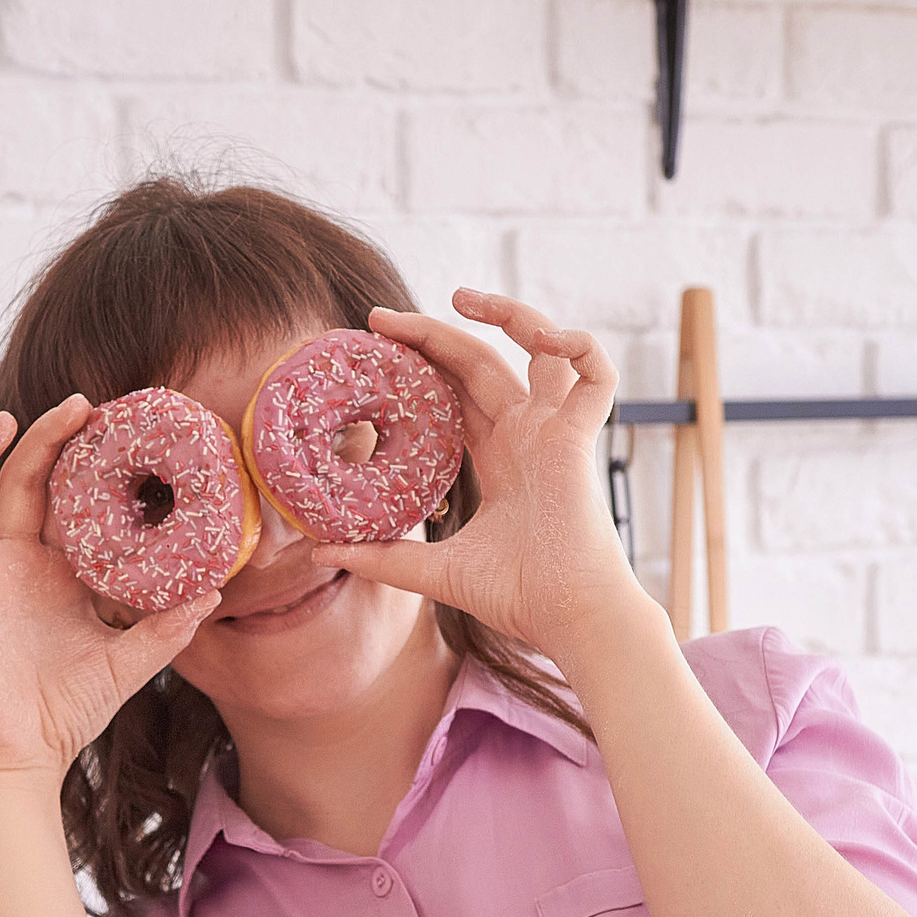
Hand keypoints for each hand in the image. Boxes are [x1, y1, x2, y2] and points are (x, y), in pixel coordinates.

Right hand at [0, 397, 217, 778]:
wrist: (21, 759)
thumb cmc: (65, 713)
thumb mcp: (126, 664)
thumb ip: (165, 630)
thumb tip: (212, 591)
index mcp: (53, 569)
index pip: (62, 497)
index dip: (80, 459)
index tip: (111, 425)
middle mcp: (11, 563)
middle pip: (16, 479)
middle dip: (42, 438)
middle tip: (77, 404)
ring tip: (4, 423)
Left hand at [315, 290, 644, 658]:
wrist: (565, 618)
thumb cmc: (515, 597)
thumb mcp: (434, 571)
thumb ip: (383, 557)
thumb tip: (319, 551)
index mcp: (496, 456)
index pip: (452, 392)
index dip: (418, 365)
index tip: (372, 349)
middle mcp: (525, 434)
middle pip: (478, 361)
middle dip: (432, 333)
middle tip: (380, 317)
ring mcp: (554, 431)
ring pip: (539, 349)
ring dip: (508, 313)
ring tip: (460, 297)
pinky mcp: (579, 437)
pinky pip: (597, 375)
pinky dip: (580, 345)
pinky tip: (543, 335)